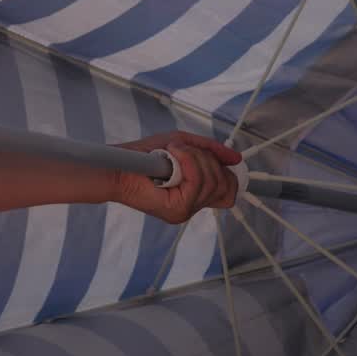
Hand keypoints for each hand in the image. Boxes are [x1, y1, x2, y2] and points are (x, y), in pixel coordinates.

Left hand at [114, 132, 242, 223]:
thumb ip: (211, 151)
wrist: (120, 164)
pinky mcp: (177, 209)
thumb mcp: (185, 145)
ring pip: (212, 182)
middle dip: (209, 160)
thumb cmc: (146, 154)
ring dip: (195, 158)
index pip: (229, 193)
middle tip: (185, 150)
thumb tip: (236, 159)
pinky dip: (188, 161)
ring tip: (174, 151)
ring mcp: (185, 210)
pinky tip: (173, 154)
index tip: (214, 158)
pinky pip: (197, 182)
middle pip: (224, 185)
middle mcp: (192, 206)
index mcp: (195, 195)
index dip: (227, 174)